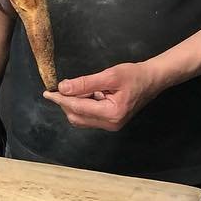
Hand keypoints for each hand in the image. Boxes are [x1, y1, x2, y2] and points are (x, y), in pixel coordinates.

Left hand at [43, 62, 163, 131]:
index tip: (48, 93)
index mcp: (111, 114)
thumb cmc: (134, 75)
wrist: (152, 79)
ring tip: (79, 88)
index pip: (77, 107)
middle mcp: (110, 124)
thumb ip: (85, 83)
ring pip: (81, 118)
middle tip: (61, 87)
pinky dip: (82, 105)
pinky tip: (87, 93)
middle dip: (66, 102)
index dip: (60, 99)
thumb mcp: (109, 76)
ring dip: (74, 104)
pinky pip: (89, 116)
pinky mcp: (111, 122)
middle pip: (76, 116)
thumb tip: (63, 88)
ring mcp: (111, 125)